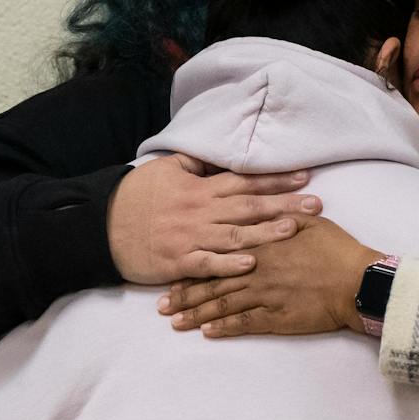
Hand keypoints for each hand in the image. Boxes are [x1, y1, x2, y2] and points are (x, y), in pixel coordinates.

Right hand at [105, 154, 321, 285]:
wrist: (102, 226)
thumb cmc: (134, 197)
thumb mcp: (165, 169)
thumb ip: (194, 163)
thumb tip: (218, 155)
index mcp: (199, 188)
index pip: (244, 180)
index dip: (275, 178)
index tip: (305, 177)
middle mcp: (200, 211)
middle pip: (249, 206)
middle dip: (283, 204)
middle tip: (316, 206)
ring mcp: (190, 237)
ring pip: (235, 234)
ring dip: (265, 232)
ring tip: (293, 230)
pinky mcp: (178, 261)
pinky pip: (208, 263)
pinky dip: (229, 263)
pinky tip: (252, 263)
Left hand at [157, 216, 378, 337]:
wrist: (357, 282)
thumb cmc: (337, 250)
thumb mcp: (310, 222)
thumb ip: (284, 214)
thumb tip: (273, 202)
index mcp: (260, 246)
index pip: (219, 254)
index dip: (194, 263)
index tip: (173, 269)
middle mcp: (256, 272)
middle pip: (213, 283)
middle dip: (184, 295)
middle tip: (161, 304)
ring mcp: (264, 297)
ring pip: (222, 306)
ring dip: (197, 315)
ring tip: (175, 322)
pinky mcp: (276, 318)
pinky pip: (244, 324)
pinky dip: (224, 329)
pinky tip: (207, 333)